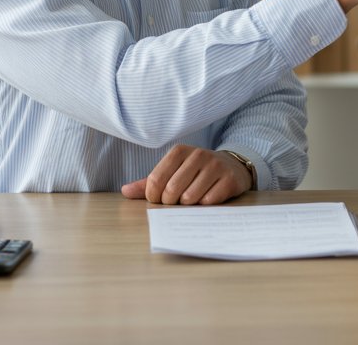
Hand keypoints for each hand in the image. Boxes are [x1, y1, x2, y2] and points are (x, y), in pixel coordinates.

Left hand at [120, 145, 253, 204]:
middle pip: (172, 191)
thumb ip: (149, 182)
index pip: (155, 180)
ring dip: (188, 205)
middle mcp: (198, 154)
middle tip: (177, 202)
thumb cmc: (195, 172)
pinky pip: (209, 202)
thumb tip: (125, 191)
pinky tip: (209, 198)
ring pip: (190, 198)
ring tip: (193, 199)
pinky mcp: (229, 179)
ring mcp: (216, 166)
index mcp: (179, 151)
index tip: (159, 200)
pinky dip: (205, 206)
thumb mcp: (173, 172)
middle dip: (171, 203)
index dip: (153, 197)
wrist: (232, 166)